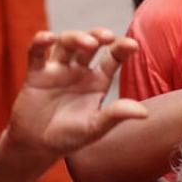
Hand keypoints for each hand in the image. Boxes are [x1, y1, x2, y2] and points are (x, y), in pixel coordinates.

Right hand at [7, 30, 147, 161]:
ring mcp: (58, 70)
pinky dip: (40, 41)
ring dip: (76, 38)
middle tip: (107, 37)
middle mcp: (79, 70)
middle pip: (89, 43)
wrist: (37, 146)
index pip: (112, 57)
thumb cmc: (70, 136)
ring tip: (88, 44)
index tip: (133, 45)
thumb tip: (145, 114)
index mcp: (98, 80)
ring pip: (66, 43)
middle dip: (98, 35)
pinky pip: (36, 53)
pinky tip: (48, 38)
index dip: (122, 47)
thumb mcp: (95, 127)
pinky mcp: (36, 74)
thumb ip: (116, 115)